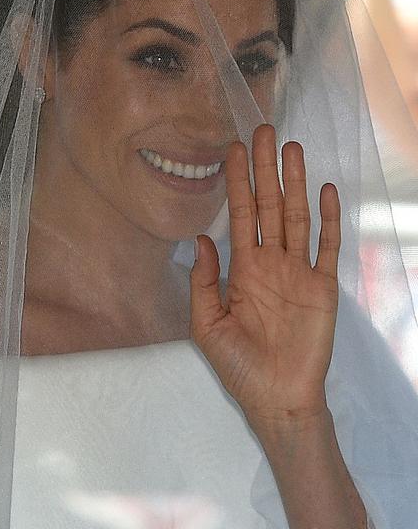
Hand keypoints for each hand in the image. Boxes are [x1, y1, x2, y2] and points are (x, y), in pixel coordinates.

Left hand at [190, 124, 340, 430]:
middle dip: (265, 169)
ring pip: (298, 217)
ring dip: (294, 182)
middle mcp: (271, 263)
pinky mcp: (323, 287)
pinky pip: (326, 247)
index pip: (239, 216)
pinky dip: (328, 219)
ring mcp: (298, 272)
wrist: (276, 398)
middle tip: (262, 130)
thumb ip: (203, 281)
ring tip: (291, 148)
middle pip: (269, 205)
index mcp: (242, 269)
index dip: (236, 183)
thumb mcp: (206, 324)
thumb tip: (200, 239)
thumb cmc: (238, 366)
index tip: (230, 150)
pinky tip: (323, 190)